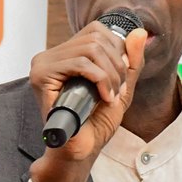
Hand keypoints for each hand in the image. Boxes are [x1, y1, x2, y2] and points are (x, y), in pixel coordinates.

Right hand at [28, 22, 147, 181]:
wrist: (80, 150)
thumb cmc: (95, 123)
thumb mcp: (121, 87)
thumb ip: (131, 61)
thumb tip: (141, 32)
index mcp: (65, 54)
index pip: (96, 30)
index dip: (117, 50)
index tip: (119, 79)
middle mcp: (50, 55)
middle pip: (95, 38)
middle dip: (116, 65)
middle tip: (117, 90)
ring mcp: (42, 64)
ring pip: (90, 49)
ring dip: (110, 74)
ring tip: (110, 95)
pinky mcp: (41, 75)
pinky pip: (79, 64)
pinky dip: (99, 79)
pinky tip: (103, 97)